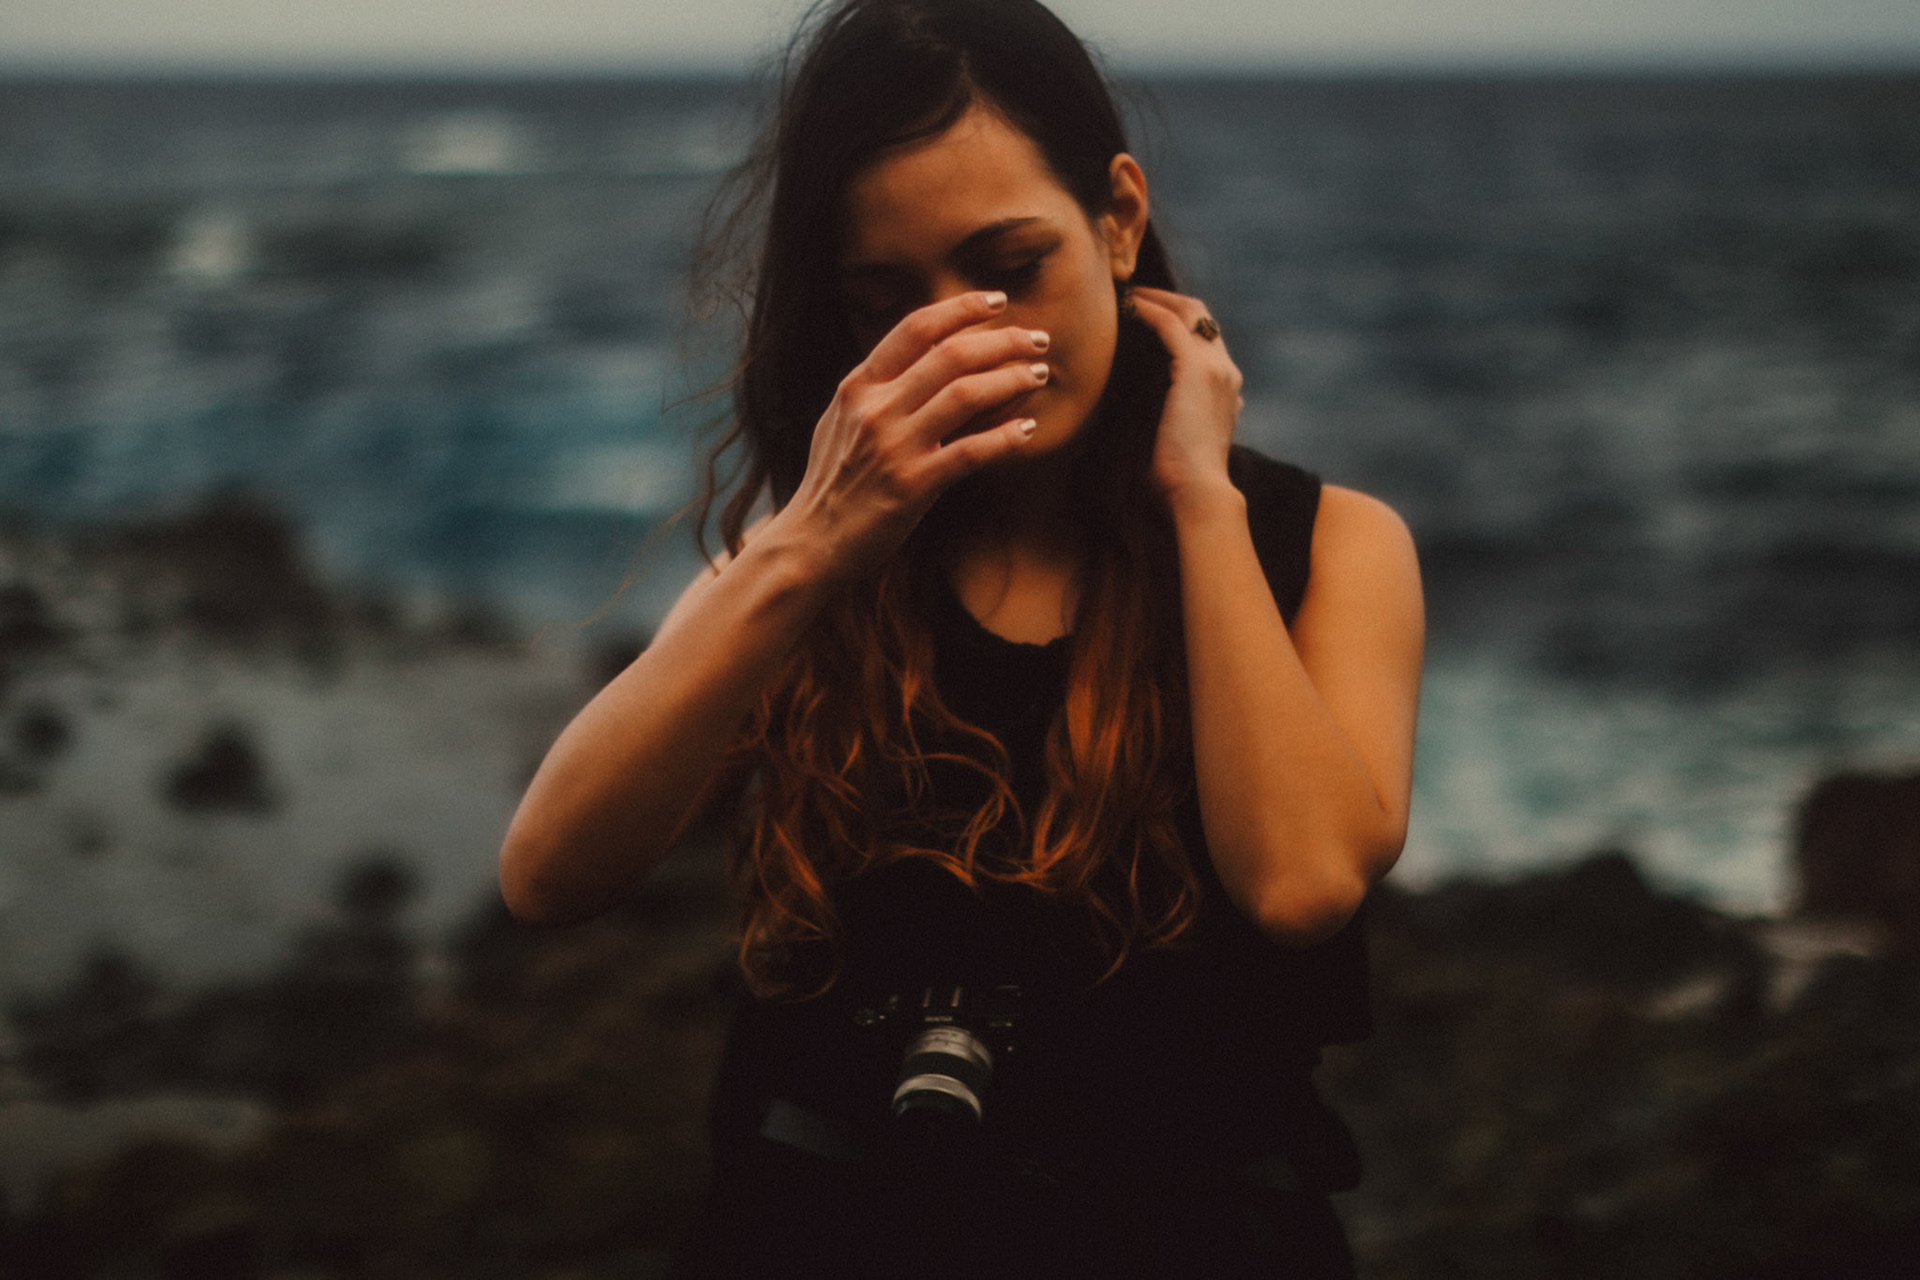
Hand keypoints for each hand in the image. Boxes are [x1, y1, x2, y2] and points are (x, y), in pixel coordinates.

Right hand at [776, 290, 1050, 580]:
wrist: (811, 542)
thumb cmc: (832, 482)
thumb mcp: (841, 421)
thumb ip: (877, 388)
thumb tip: (922, 355)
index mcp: (859, 386)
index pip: (916, 327)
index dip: (962, 308)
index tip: (999, 300)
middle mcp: (875, 408)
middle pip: (952, 355)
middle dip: (1004, 341)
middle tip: (1038, 340)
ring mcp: (893, 446)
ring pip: (966, 395)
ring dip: (1012, 380)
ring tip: (1039, 375)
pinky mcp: (912, 486)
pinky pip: (970, 452)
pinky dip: (1005, 437)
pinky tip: (1027, 430)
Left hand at [1128, 286, 1244, 508]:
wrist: (1198, 492)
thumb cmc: (1181, 478)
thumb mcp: (1181, 440)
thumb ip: (1174, 419)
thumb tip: (1143, 414)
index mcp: (1227, 388)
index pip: (1206, 338)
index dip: (1178, 320)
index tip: (1147, 315)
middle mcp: (1227, 371)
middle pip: (1202, 317)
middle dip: (1169, 300)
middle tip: (1134, 295)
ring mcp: (1216, 368)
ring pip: (1190, 312)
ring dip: (1158, 298)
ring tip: (1127, 294)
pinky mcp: (1195, 369)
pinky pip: (1171, 324)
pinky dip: (1149, 310)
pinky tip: (1129, 306)